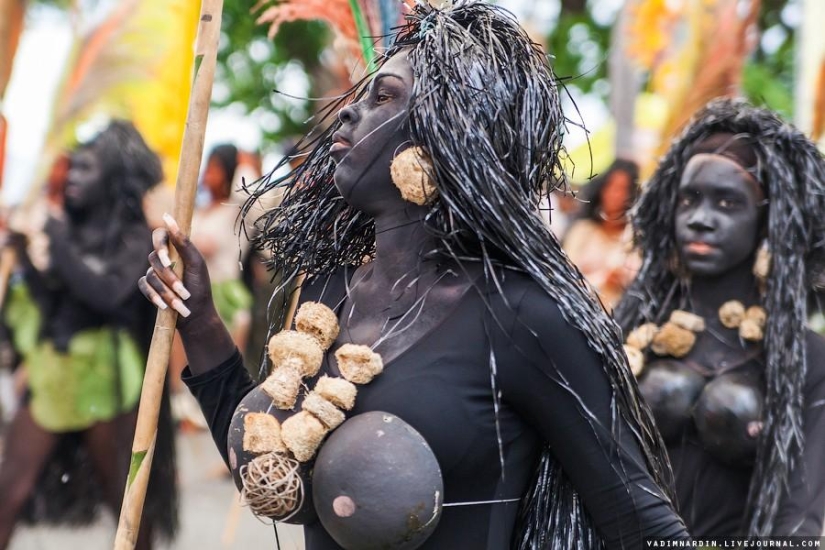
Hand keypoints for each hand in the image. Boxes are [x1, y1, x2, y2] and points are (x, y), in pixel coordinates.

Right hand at [139, 214, 236, 373]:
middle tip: (184, 291)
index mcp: (177, 249)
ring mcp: (155, 273)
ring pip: (150, 275)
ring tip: (181, 303)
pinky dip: (154, 296)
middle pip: (154, 258)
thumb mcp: (196, 265)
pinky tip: (164, 306)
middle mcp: (164, 258)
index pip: (160, 235)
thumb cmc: (200, 289)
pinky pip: (144, 286)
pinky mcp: (149, 287)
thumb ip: (184, 243)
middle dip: (170, 278)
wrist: (196, 315)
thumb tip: (169, 219)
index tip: (166, 259)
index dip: (159, 243)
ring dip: (166, 291)